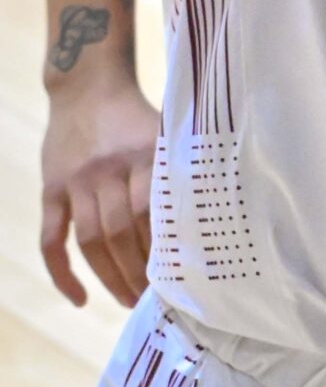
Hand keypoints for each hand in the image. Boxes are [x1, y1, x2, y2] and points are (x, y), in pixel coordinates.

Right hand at [41, 76, 158, 307]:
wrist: (88, 86)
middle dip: (138, 273)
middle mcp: (107, 169)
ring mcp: (76, 181)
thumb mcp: (164, 132)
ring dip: (109, 278)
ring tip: (128, 301)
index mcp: (144, 155)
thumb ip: (179, 170)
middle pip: (121, 233)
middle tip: (154, 298)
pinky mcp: (51, 189)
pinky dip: (62, 274)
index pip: (152, 214)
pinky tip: (80, 299)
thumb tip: (213, 219)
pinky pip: (51, 239)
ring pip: (90, 241)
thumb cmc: (137, 117)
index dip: (164, 250)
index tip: (181, 276)